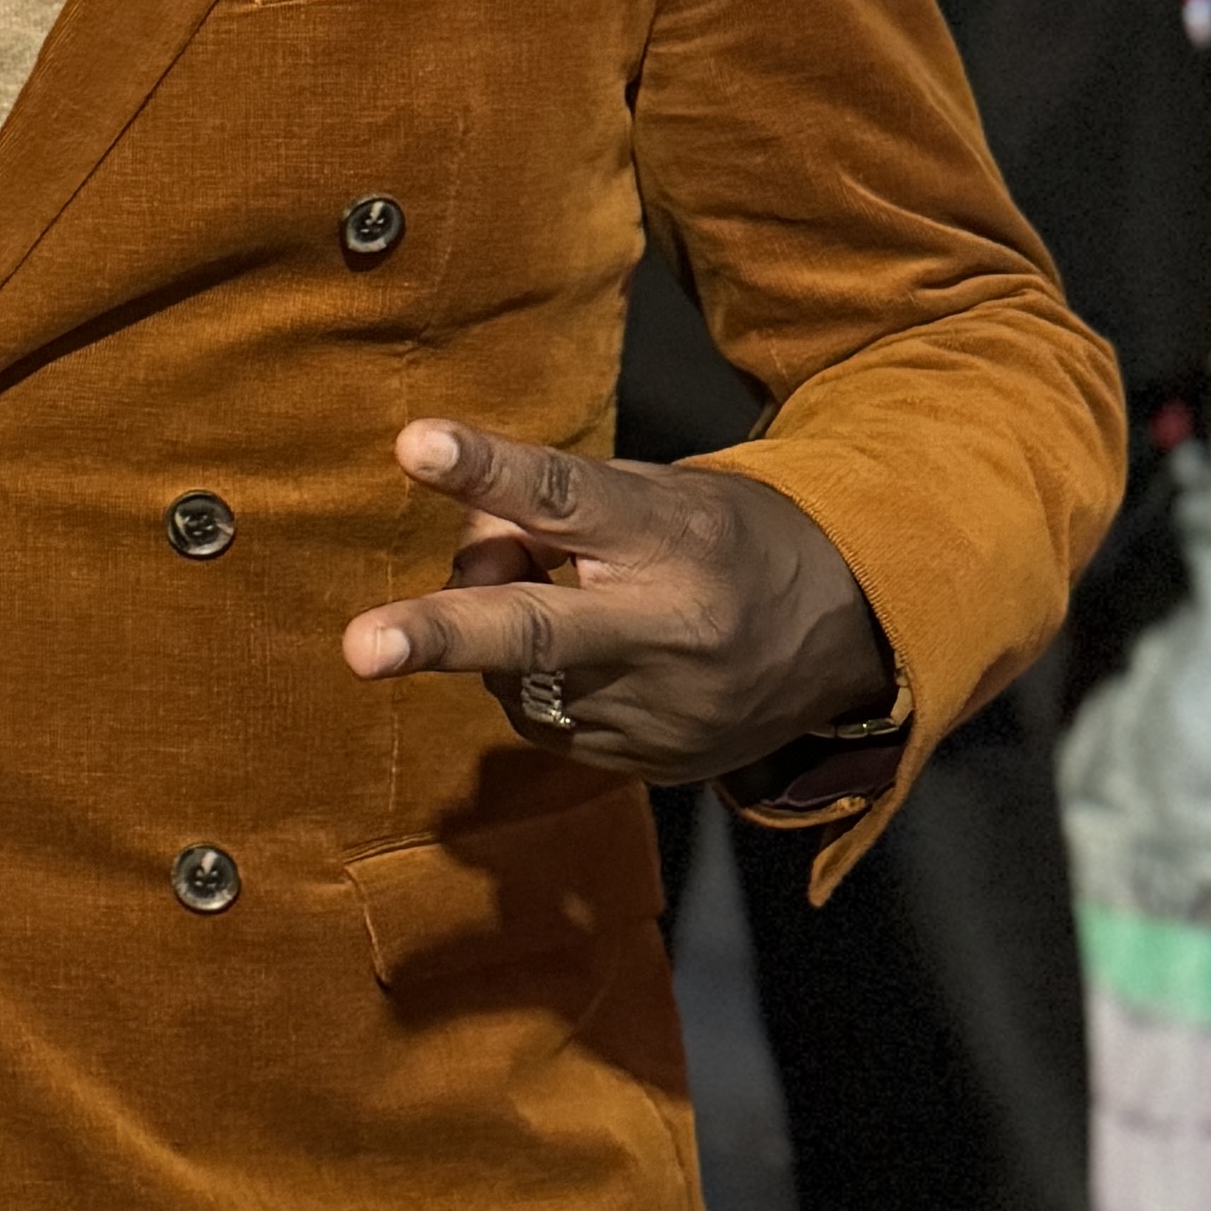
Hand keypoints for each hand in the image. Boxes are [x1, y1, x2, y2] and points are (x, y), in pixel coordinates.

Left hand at [343, 418, 894, 782]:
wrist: (848, 639)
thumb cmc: (725, 539)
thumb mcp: (657, 494)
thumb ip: (555, 509)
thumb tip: (463, 536)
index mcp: (675, 539)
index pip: (569, 497)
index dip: (490, 471)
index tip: (417, 444)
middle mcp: (668, 632)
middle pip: (534, 634)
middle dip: (439, 637)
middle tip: (361, 646)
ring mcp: (658, 712)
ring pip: (517, 681)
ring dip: (496, 637)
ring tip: (554, 596)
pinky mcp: (650, 766)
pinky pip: (545, 724)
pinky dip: (535, 687)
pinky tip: (584, 657)